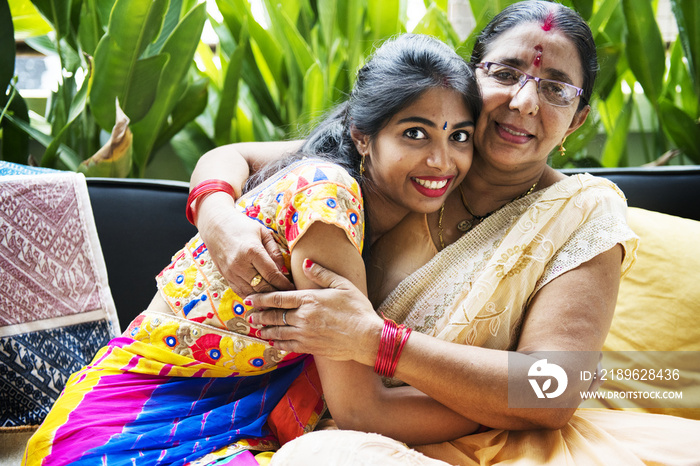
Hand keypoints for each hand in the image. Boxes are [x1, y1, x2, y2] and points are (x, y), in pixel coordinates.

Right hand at [196, 192, 293, 295]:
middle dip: (277, 294)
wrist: (216, 225)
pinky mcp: (226, 277)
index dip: (284, 284)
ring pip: (252, 293)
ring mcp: (231, 273)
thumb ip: (274, 251)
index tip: (294, 288)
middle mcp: (240, 264)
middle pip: (262, 287)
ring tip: (278, 300)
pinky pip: (241, 293)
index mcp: (252, 251)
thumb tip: (284, 270)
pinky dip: (253, 297)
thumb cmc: (242, 226)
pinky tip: (263, 298)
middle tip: (289, 296)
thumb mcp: (263, 233)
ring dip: (265, 299)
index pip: (272, 274)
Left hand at [246, 260, 382, 363]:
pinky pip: (287, 346)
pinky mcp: (310, 347)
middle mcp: (303, 317)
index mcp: (309, 299)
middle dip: (259, 315)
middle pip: (274, 316)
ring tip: (257, 329)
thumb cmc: (358, 309)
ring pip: (278, 332)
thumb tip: (306, 262)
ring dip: (265, 330)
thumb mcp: (342, 284)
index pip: (278, 298)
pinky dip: (277, 344)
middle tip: (249, 315)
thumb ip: (322, 273)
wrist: (367, 337)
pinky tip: (272, 343)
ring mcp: (305, 334)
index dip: (261, 299)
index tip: (249, 299)